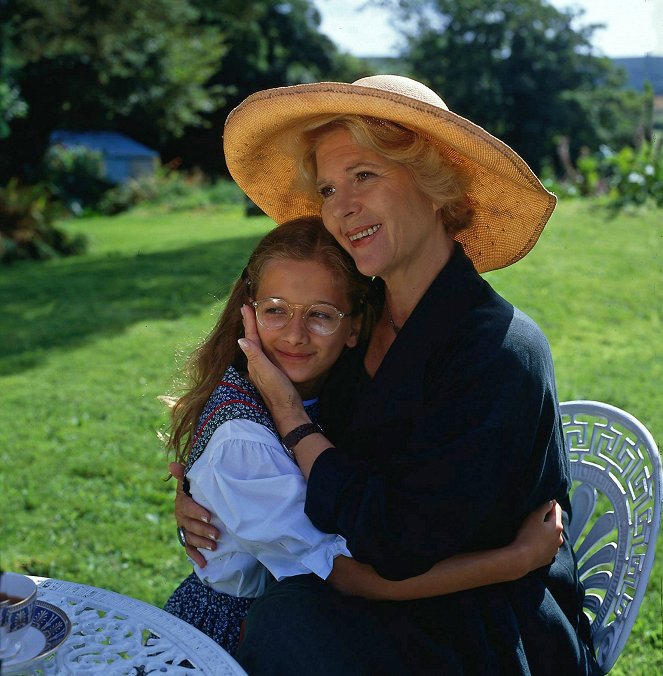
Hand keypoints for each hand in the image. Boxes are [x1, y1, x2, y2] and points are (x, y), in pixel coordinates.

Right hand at [170, 461, 219, 567]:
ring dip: (201, 543)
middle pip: (189, 525)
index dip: (197, 512)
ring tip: (214, 546)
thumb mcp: (191, 480)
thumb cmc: (196, 487)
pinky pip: (189, 548)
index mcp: (182, 501)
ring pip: (189, 537)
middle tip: (216, 534)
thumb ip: (184, 473)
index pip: (187, 507)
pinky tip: (203, 563)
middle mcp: (180, 516)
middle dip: (202, 530)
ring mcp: (183, 528)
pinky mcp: (187, 537)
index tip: (209, 516)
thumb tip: (171, 465)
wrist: (196, 496)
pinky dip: (195, 556)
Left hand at [238, 304, 307, 433]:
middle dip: (249, 324)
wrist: (288, 411)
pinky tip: (266, 342)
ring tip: (255, 320)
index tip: (245, 306)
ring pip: (256, 346)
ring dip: (255, 332)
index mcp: (254, 362)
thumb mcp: (268, 372)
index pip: (249, 338)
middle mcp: (256, 365)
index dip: (248, 321)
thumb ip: (256, 357)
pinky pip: (263, 353)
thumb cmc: (280, 392)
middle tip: (247, 308)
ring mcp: (262, 370)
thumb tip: (240, 340)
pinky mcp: (270, 374)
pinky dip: (263, 342)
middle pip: (250, 340)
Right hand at [513, 500, 562, 573]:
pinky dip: (544, 542)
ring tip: (537, 528)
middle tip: (539, 513)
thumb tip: (551, 502)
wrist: (523, 558)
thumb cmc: (528, 535)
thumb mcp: (534, 517)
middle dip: (549, 517)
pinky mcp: (548, 557)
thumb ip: (544, 507)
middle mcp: (559, 538)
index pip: (557, 510)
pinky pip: (548, 546)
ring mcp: (554, 549)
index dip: (551, 503)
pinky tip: (536, 541)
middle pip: (556, 523)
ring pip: (553, 536)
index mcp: (557, 526)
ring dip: (547, 531)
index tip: (546, 499)